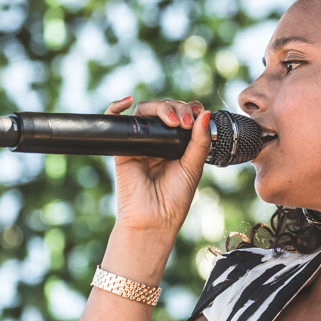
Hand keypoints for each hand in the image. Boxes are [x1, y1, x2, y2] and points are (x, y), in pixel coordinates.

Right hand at [103, 96, 212, 236]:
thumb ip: (200, 141)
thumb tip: (206, 113)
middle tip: (185, 122)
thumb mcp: (193, 166)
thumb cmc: (174, 198)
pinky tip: (127, 101)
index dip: (189, 108)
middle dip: (177, 108)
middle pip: (164, 109)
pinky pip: (115, 121)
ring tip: (172, 120)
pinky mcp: (123, 148)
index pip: (181, 114)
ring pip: (144, 111)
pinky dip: (116, 107)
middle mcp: (158, 140)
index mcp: (177, 143)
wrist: (154, 219)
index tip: (198, 113)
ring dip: (159, 107)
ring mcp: (140, 142)